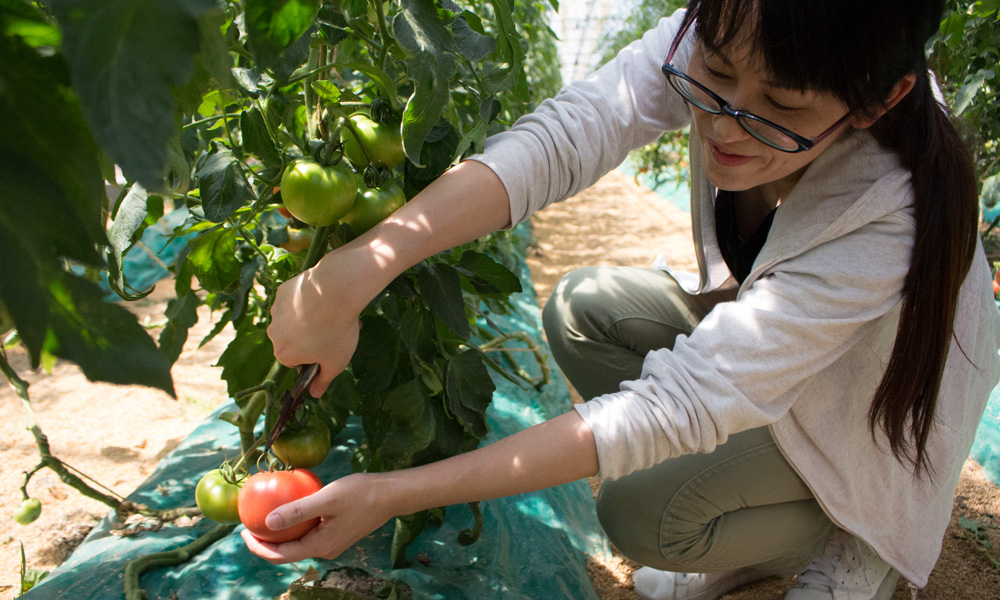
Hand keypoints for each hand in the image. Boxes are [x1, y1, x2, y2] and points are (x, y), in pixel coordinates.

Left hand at [241, 473, 391, 563]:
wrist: (391, 495)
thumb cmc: (361, 493)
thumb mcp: (326, 498)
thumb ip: (297, 511)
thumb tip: (267, 522)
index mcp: (320, 546)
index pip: (281, 555)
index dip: (258, 547)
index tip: (242, 531)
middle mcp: (325, 550)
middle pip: (287, 553)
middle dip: (265, 543)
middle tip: (248, 525)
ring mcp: (332, 543)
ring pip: (298, 544)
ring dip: (280, 535)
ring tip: (264, 517)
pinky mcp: (337, 534)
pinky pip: (309, 535)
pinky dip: (295, 527)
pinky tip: (291, 510)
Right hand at [267, 257, 362, 396]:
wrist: (335, 292)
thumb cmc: (336, 332)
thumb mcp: (335, 363)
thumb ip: (323, 381)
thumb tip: (315, 394)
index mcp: (283, 354)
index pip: (295, 360)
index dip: (313, 356)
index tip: (328, 348)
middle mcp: (274, 333)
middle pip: (293, 339)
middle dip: (312, 336)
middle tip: (336, 329)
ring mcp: (277, 310)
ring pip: (294, 317)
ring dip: (310, 317)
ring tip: (334, 311)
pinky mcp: (283, 291)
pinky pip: (295, 299)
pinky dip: (307, 299)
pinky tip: (324, 296)